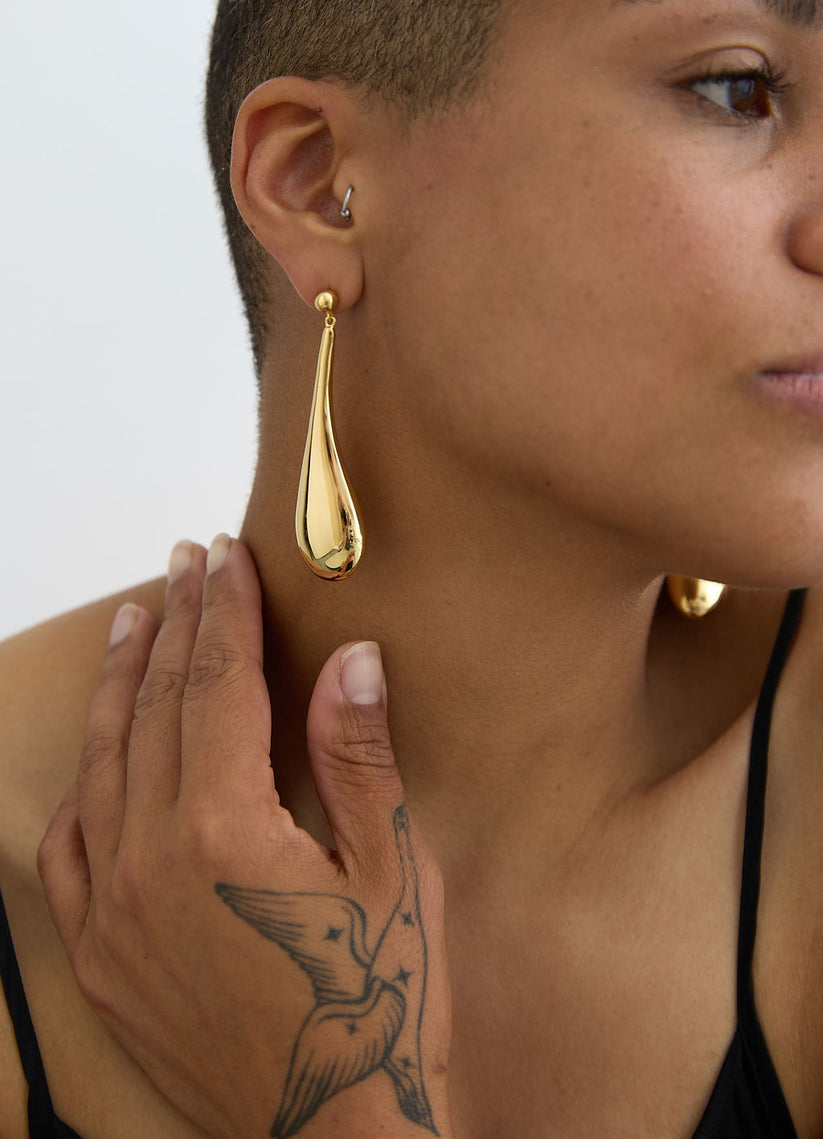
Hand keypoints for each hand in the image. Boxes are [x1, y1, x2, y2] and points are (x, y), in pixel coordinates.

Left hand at [38, 537, 453, 1138]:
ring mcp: (115, 910)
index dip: (224, 612)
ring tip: (133, 620)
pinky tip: (94, 750)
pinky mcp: (101, 954)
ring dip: (120, 683)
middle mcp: (151, 861)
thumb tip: (352, 659)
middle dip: (175, 624)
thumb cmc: (376, 1002)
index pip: (217, 686)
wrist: (333, 1135)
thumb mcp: (393, 870)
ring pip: (104, 763)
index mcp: (225, 832)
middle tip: (186, 563)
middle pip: (156, 709)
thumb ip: (360, 758)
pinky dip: (83, 782)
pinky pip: (70, 846)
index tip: (227, 556)